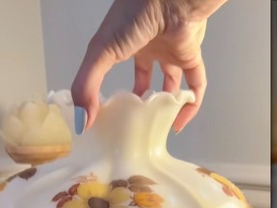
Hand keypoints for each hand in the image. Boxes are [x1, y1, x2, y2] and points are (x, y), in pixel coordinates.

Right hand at [71, 0, 226, 133]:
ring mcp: (171, 52)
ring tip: (158, 125)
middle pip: (145, 77)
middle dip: (141, 99)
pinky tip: (180, 122)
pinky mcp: (192, 56)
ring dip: (166, 103)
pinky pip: (194, 84)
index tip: (107, 114)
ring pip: (171, 82)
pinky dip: (190, 105)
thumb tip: (82, 121)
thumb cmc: (133, 16)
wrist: (169, 0)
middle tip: (135, 122)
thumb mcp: (101, 52)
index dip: (111, 88)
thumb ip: (87, 86)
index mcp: (124, 43)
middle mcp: (148, 47)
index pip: (115, 68)